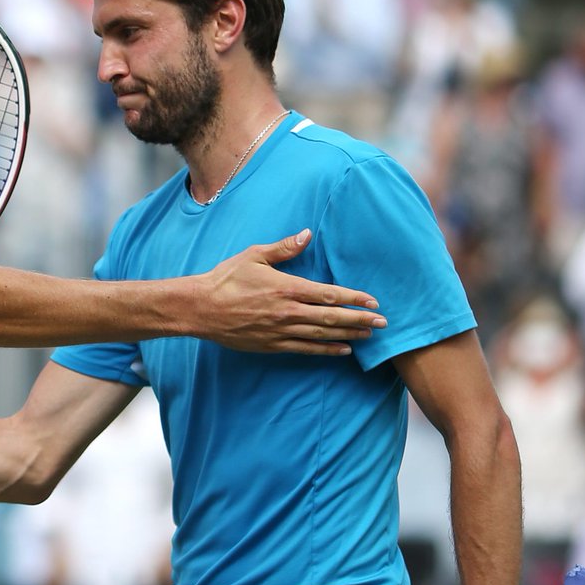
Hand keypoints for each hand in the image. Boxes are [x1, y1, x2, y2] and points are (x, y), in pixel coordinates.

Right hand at [204, 229, 386, 352]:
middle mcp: (288, 311)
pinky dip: (327, 350)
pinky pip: (305, 349)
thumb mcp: (253, 256)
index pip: (329, 294)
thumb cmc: (226, 279)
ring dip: (349, 334)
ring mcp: (280, 330)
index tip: (373, 300)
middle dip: (360, 319)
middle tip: (384, 322)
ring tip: (370, 335)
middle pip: (332, 318)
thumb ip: (283, 248)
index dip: (354, 298)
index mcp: (286, 287)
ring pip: (323, 335)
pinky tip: (343, 350)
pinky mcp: (272, 344)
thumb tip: (307, 234)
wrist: (200, 308)